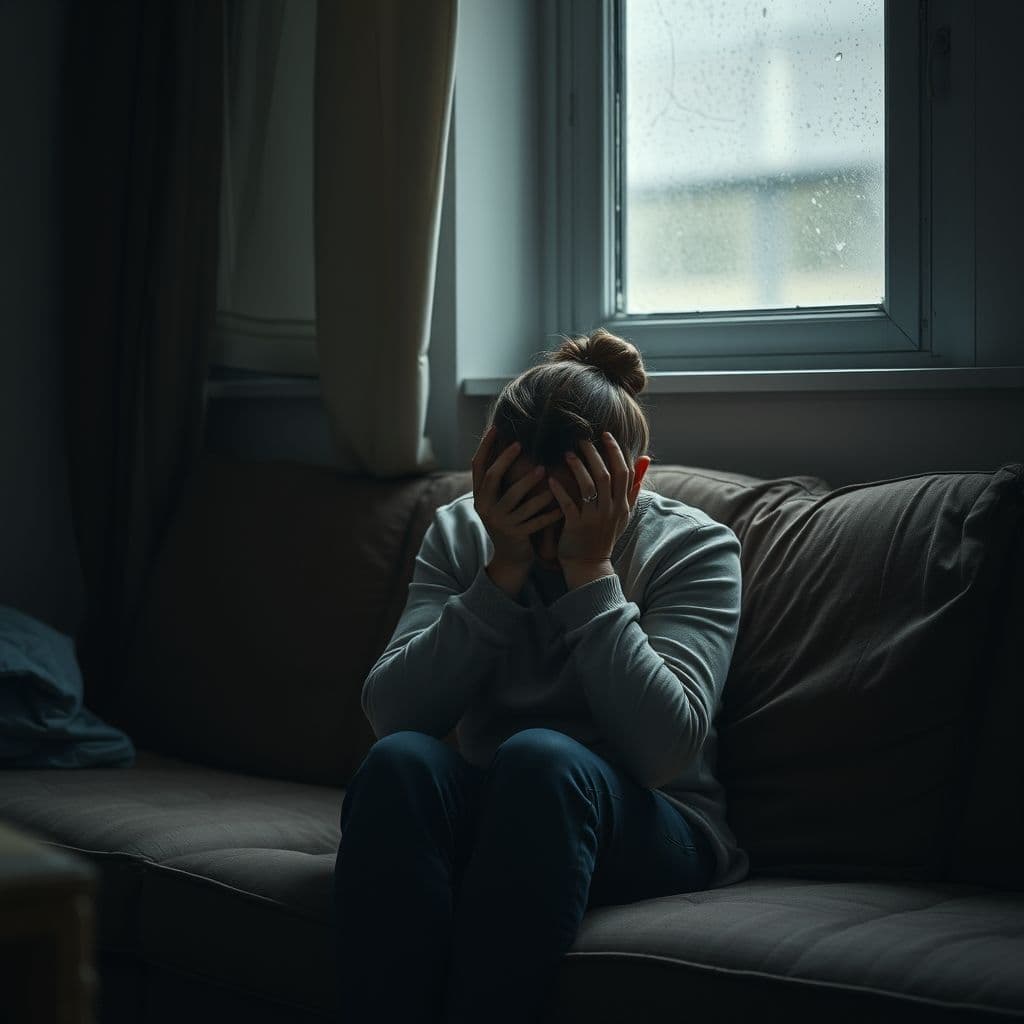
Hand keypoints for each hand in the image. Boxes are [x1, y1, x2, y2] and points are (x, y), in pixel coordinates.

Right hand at [471, 424, 563, 569]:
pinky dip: (549, 511)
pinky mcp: (517, 535)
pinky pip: (535, 519)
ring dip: (530, 483)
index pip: (477, 466)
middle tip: (521, 444)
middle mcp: (486, 508)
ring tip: (544, 470)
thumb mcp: (497, 501)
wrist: (510, 558)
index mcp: (480, 496)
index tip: (496, 427)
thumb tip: (507, 442)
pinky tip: (561, 501)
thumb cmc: (508, 520)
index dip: (485, 447)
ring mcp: (501, 522)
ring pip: (516, 499)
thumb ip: (499, 479)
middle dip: (506, 460)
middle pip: (492, 478)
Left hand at [547, 432, 633, 568]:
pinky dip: (560, 490)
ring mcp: (594, 519)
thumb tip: (645, 461)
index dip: (615, 451)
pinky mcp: (577, 527)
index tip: (605, 435)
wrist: (590, 565)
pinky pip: (568, 504)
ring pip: (589, 486)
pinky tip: (551, 479)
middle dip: (595, 454)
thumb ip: (632, 488)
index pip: (624, 472)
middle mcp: (611, 510)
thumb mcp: (623, 513)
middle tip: (582, 440)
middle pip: (606, 475)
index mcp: (622, 505)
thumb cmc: (604, 536)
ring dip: (578, 467)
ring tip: (567, 454)